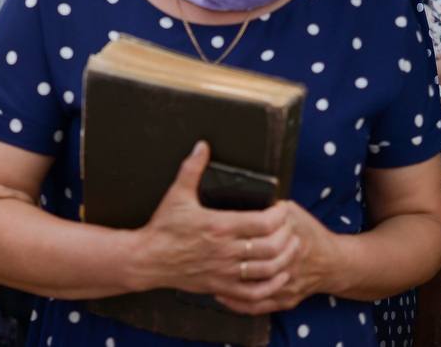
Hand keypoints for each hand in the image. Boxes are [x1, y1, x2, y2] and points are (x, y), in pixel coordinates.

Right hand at [138, 142, 297, 302]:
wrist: (148, 258)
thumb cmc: (163, 228)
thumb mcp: (177, 194)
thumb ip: (192, 168)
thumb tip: (202, 147)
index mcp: (219, 225)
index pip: (263, 222)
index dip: (279, 215)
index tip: (282, 208)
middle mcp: (226, 250)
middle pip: (271, 247)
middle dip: (287, 236)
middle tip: (290, 227)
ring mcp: (225, 271)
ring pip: (268, 270)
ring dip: (285, 259)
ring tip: (292, 248)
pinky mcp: (222, 286)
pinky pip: (255, 292)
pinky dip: (272, 286)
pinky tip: (278, 276)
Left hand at [215, 200, 338, 314]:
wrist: (334, 262)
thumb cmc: (310, 233)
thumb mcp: (293, 210)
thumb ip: (272, 203)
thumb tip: (248, 189)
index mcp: (289, 235)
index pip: (258, 228)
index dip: (234, 227)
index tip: (214, 224)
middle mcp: (287, 262)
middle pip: (252, 259)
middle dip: (225, 256)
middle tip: (203, 250)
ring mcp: (286, 284)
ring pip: (253, 286)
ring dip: (228, 281)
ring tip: (205, 273)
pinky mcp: (285, 299)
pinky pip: (257, 305)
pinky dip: (237, 302)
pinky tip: (220, 294)